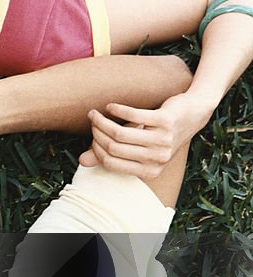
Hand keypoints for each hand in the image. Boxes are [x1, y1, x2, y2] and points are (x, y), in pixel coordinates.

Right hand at [79, 93, 213, 177]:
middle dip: (96, 133)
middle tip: (92, 120)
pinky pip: (132, 116)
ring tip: (95, 113)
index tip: (92, 135)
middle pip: (113, 147)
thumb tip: (83, 161)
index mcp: (151, 171)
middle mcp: (158, 158)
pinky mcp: (165, 121)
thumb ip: (112, 155)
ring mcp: (163, 140)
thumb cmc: (161, 132)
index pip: (111, 163)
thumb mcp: (138, 147)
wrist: (193, 113)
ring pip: (120, 133)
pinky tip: (111, 106)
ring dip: (102, 121)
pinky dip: (117, 110)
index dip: (96, 149)